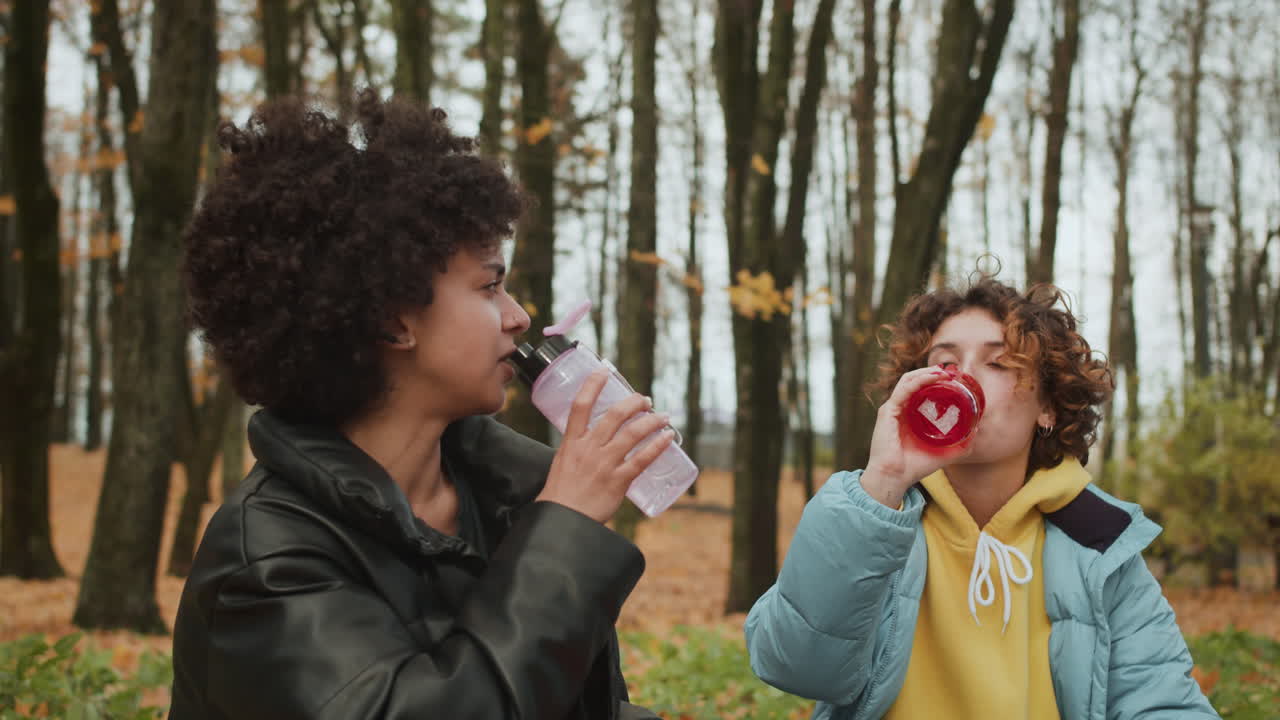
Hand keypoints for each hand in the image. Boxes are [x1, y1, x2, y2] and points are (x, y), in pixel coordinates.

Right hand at [538, 369, 675, 523]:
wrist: (562, 521)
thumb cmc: (560, 496)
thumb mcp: (562, 464)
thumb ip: (577, 450)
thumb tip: (593, 443)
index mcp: (571, 443)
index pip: (580, 406)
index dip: (592, 385)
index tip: (603, 371)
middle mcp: (589, 449)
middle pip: (614, 415)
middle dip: (634, 403)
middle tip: (645, 400)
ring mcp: (605, 464)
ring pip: (633, 433)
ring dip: (652, 421)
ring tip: (664, 416)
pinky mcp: (619, 481)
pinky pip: (643, 459)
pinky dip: (658, 446)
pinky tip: (668, 438)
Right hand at [860, 366, 972, 507]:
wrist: (895, 478)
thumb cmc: (913, 467)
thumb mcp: (943, 453)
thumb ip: (961, 444)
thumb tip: (977, 430)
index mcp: (909, 415)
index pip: (919, 390)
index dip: (934, 381)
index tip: (953, 378)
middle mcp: (900, 409)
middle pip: (913, 381)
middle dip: (931, 372)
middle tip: (950, 372)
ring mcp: (892, 409)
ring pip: (908, 380)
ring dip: (926, 373)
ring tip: (943, 372)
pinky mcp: (888, 411)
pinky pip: (904, 390)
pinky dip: (919, 381)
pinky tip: (933, 378)